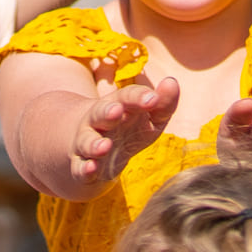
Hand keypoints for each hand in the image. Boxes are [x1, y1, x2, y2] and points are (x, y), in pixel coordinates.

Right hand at [72, 68, 179, 188]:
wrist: (92, 150)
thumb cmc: (129, 129)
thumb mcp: (149, 117)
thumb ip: (163, 103)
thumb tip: (172, 82)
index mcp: (118, 106)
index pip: (126, 97)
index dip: (138, 97)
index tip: (153, 99)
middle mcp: (99, 121)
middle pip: (100, 113)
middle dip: (107, 111)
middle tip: (116, 111)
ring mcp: (87, 143)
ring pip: (87, 142)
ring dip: (94, 144)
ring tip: (104, 146)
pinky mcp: (82, 166)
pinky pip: (80, 168)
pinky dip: (84, 169)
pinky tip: (91, 169)